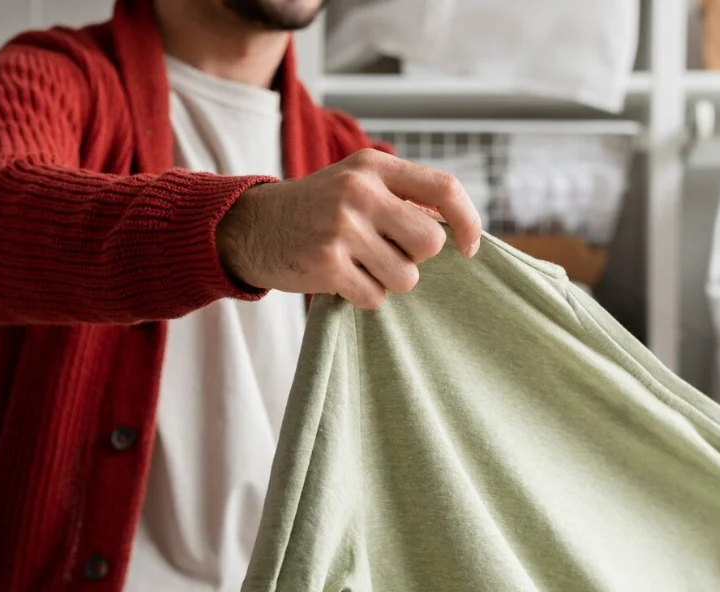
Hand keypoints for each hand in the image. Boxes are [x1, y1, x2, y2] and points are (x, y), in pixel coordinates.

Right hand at [216, 149, 481, 308]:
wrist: (251, 226)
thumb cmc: (317, 210)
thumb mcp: (357, 183)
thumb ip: (403, 197)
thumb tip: (457, 231)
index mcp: (374, 166)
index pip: (445, 189)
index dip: (467, 222)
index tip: (469, 249)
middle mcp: (359, 191)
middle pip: (429, 242)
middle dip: (414, 258)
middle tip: (385, 253)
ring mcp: (342, 227)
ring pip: (406, 277)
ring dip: (388, 281)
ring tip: (358, 265)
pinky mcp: (326, 263)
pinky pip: (375, 297)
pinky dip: (363, 296)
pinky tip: (340, 278)